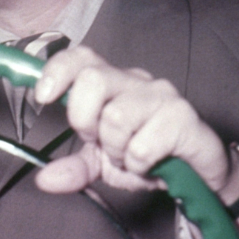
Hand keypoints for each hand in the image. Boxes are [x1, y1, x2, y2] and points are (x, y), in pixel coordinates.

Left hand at [33, 46, 231, 195]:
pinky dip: (137, 164)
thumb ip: (73, 167)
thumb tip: (44, 180)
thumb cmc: (147, 155)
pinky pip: (142, 146)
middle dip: (83, 118)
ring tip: (128, 157)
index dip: (57, 71)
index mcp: (111, 82)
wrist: (196, 173)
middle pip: (93, 80)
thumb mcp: (102, 163)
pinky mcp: (183, 117)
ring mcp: (161, 96)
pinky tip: (149, 165)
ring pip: (116, 116)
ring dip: (115, 149)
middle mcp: (135, 81)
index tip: (42, 97)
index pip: (80, 58)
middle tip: (97, 140)